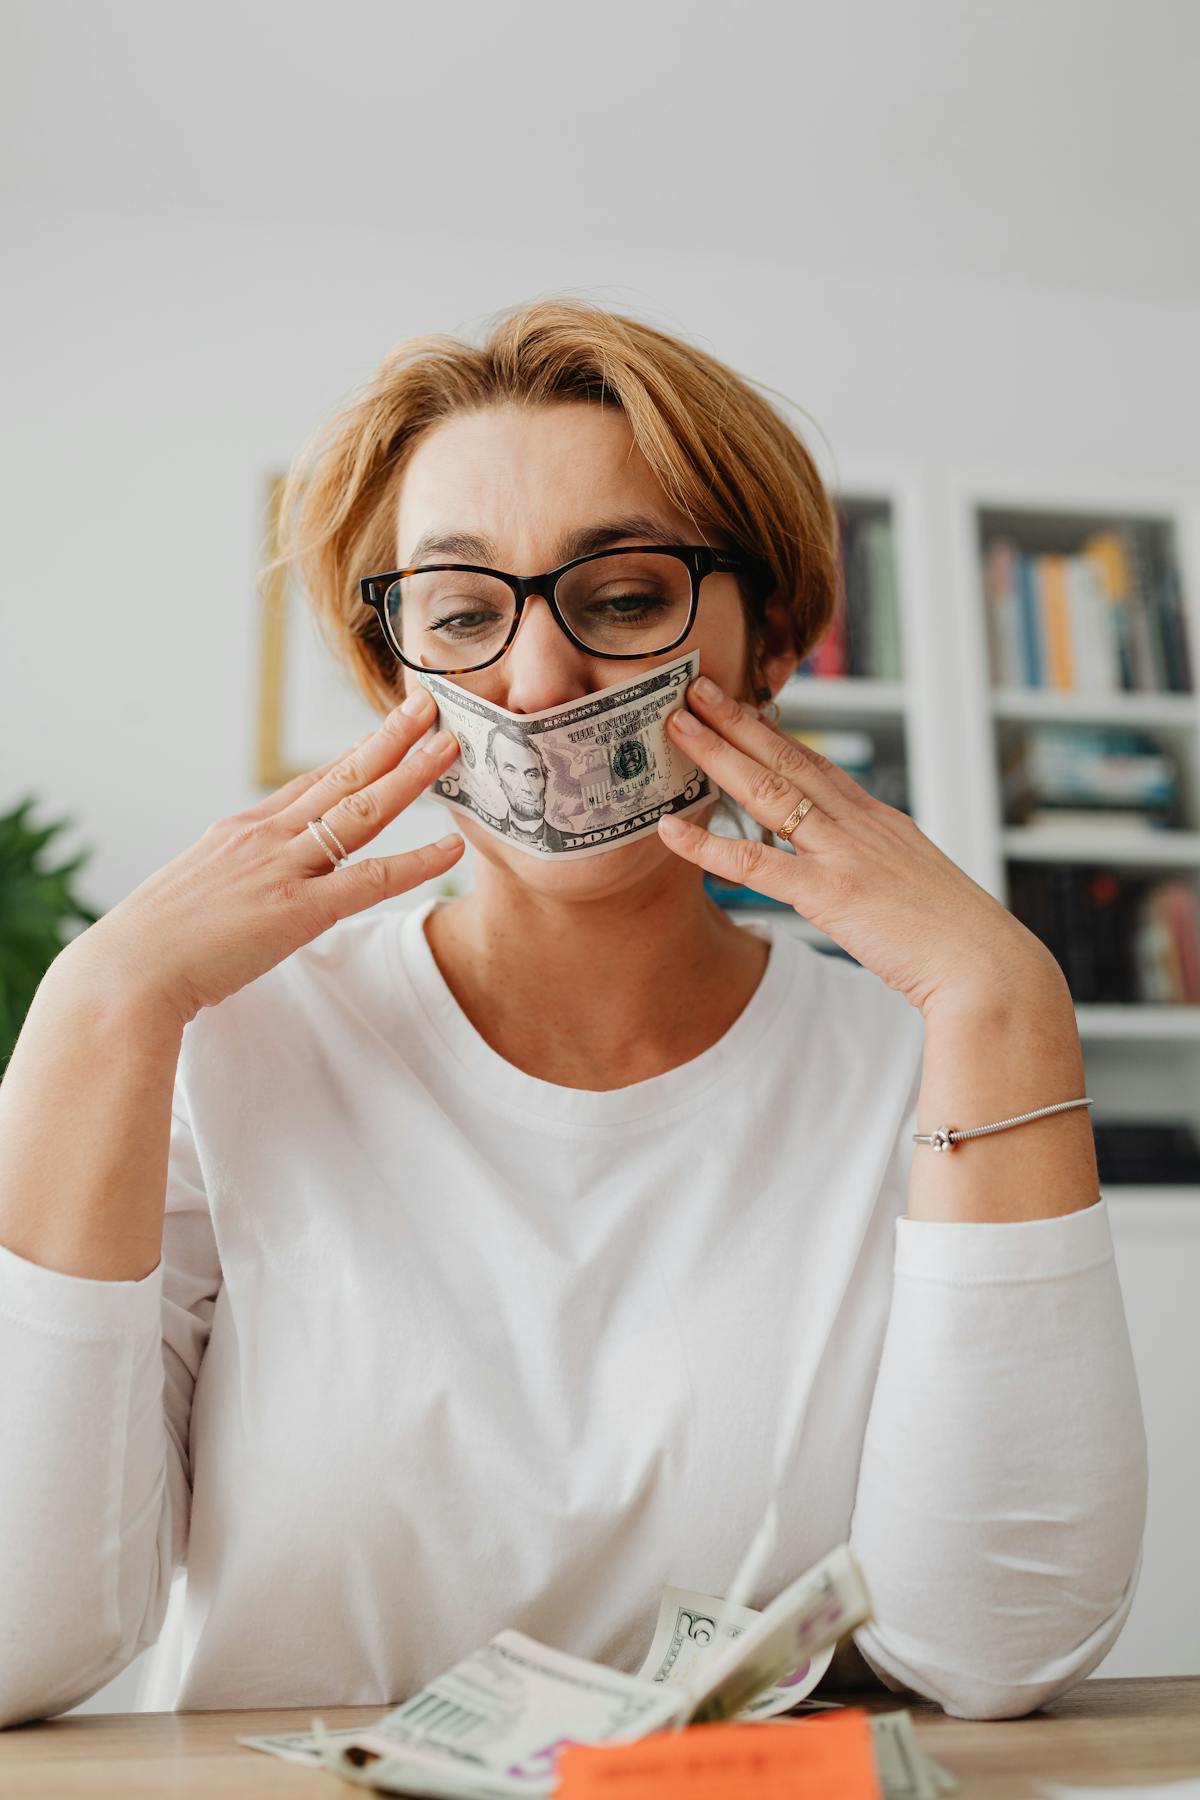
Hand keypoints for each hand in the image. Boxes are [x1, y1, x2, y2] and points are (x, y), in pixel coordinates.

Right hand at [62, 690, 463, 1027]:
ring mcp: (282, 869)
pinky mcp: (296, 911)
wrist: (126, 973)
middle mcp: (264, 837)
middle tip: (429, 706)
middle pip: (341, 777)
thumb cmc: (154, 944)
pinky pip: (370, 880)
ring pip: (361, 811)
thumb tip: (253, 883)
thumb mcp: (196, 890)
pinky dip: (415, 863)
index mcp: (241, 831)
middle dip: (390, 739)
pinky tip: (451, 848)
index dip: (356, 753)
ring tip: (448, 748)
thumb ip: (234, 877)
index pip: (311, 782)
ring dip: (409, 775)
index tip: (390, 728)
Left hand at [658, 675, 1058, 1016]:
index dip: (774, 734)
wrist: (990, 968)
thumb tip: (861, 879)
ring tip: (677, 727)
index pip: (818, 765)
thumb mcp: (917, 887)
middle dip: (737, 722)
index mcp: (881, 822)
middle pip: (788, 760)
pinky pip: (756, 863)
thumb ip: (882, 872)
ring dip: (718, 756)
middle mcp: (861, 825)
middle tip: (695, 689)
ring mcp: (845, 854)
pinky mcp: (831, 894)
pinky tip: (670, 831)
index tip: (740, 707)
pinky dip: (708, 844)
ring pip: (769, 792)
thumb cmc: (961, 940)